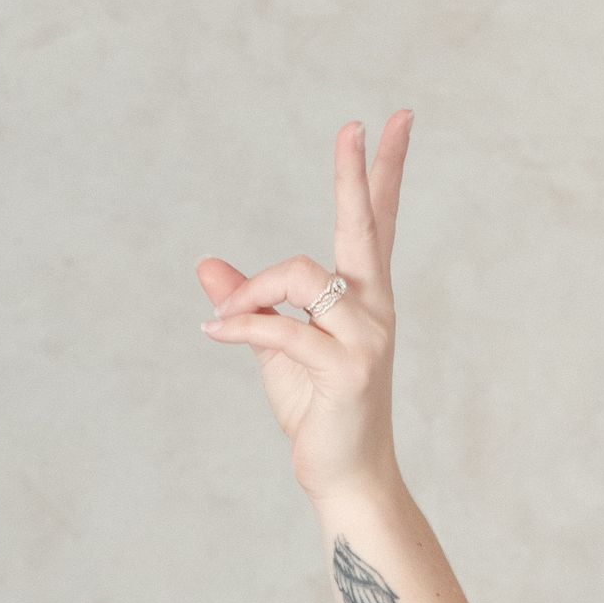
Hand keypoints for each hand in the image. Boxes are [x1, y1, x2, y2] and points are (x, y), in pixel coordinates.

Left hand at [197, 114, 412, 503]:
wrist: (346, 480)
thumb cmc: (320, 417)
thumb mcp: (276, 351)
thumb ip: (250, 305)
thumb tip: (207, 267)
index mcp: (365, 300)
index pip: (379, 223)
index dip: (385, 172)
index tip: (396, 122)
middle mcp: (374, 310)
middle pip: (365, 226)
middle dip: (357, 175)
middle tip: (354, 126)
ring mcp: (366, 340)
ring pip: (300, 277)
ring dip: (252, 293)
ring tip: (223, 320)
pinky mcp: (346, 371)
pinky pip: (280, 328)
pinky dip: (241, 328)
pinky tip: (214, 332)